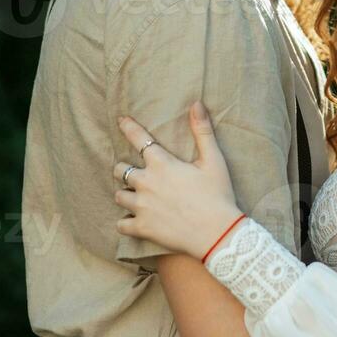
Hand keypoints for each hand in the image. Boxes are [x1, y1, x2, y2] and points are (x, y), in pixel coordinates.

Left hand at [113, 102, 243, 259]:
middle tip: (132, 172)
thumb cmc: (218, 195)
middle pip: (120, 170)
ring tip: (133, 197)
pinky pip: (121, 224)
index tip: (121, 120)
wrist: (218, 233)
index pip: (139, 140)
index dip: (128, 128)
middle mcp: (146, 183)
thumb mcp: (214, 160)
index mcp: (162, 164)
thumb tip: (196, 103)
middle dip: (123, 169)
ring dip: (124, 194)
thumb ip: (202, 131)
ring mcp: (142, 207)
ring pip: (118, 196)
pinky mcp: (142, 228)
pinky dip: (125, 223)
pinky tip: (132, 221)